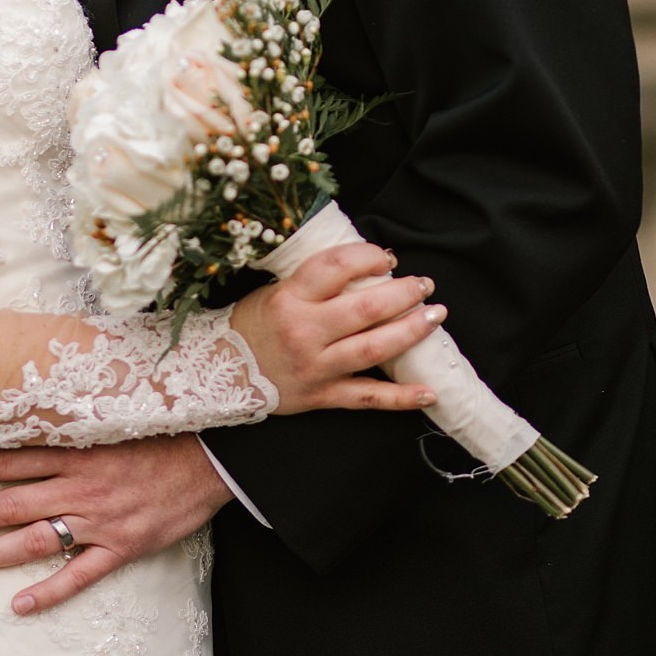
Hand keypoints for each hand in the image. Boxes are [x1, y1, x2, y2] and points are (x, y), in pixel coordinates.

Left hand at [0, 436, 232, 615]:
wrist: (213, 458)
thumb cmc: (161, 435)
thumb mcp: (111, 419)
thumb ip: (71, 428)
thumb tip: (28, 421)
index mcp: (75, 451)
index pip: (9, 460)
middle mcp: (79, 486)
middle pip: (9, 502)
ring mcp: (99, 520)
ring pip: (34, 539)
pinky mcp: (123, 547)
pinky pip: (80, 575)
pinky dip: (49, 592)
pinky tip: (20, 606)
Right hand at [232, 243, 446, 416]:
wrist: (220, 373)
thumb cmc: (254, 325)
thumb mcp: (275, 291)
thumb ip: (316, 281)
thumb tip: (367, 266)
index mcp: (290, 298)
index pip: (337, 267)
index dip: (369, 257)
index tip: (387, 258)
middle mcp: (304, 332)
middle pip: (365, 308)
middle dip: (403, 293)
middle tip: (425, 285)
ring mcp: (315, 367)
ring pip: (373, 349)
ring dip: (411, 332)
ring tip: (435, 316)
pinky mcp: (322, 396)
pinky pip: (367, 397)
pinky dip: (400, 398)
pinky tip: (429, 391)